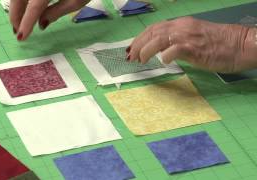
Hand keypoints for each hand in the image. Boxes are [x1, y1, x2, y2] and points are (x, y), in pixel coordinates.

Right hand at [9, 0, 88, 40]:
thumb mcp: (77, 1)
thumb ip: (57, 12)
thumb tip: (41, 24)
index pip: (33, 8)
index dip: (26, 23)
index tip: (21, 37)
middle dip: (15, 15)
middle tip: (16, 30)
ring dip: (16, 5)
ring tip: (19, 19)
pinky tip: (23, 5)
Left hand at [127, 17, 256, 72]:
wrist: (240, 44)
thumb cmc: (218, 43)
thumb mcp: (194, 38)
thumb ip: (177, 42)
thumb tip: (160, 51)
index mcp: (181, 24)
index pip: (154, 28)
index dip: (140, 38)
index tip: (132, 48)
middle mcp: (181, 27)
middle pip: (152, 32)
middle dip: (138, 44)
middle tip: (131, 57)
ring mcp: (188, 37)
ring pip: (159, 39)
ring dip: (146, 50)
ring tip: (140, 60)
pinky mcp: (194, 48)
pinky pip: (174, 49)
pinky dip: (165, 55)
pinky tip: (162, 62)